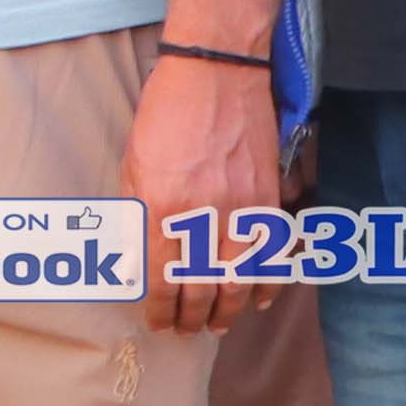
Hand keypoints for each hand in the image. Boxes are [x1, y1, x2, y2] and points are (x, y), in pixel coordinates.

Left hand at [127, 51, 282, 332]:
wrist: (217, 73)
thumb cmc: (165, 115)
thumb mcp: (132, 166)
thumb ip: (135, 218)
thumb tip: (136, 264)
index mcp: (163, 209)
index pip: (162, 280)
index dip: (160, 309)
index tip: (157, 323)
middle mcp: (205, 216)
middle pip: (203, 289)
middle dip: (193, 318)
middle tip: (187, 331)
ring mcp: (243, 210)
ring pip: (240, 281)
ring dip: (229, 310)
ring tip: (217, 325)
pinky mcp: (270, 199)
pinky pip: (273, 255)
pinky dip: (268, 283)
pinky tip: (260, 300)